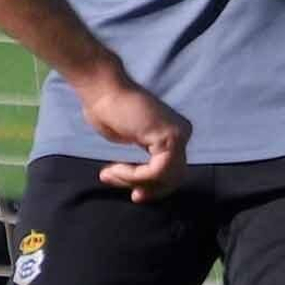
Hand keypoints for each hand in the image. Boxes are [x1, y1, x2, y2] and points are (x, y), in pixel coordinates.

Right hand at [72, 63, 190, 203]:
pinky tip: (115, 169)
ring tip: (110, 174)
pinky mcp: (169, 137)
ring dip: (134, 181)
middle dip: (148, 188)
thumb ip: (144, 159)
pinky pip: (156, 171)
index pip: (173, 172)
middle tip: (125, 191)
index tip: (134, 195)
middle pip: (174, 178)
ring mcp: (179, 134)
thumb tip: (144, 186)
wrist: (102, 89)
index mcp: (175, 132)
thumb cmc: (107, 110)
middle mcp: (183, 132)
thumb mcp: (131, 140)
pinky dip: (134, 176)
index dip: (155, 187)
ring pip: (165, 177)